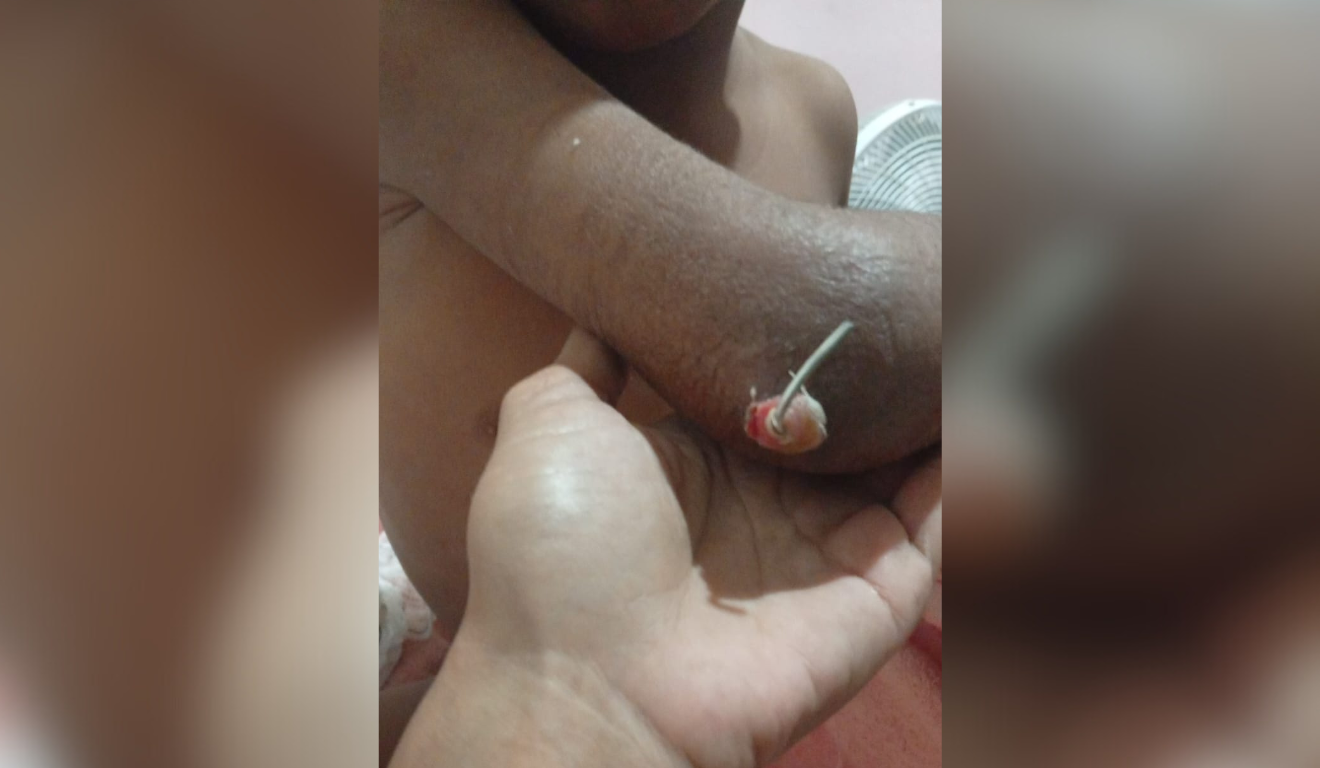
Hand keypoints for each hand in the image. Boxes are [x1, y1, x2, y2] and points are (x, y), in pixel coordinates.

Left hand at [443, 330, 939, 767]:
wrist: (585, 678)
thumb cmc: (559, 548)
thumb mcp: (550, 423)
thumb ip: (587, 367)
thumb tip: (607, 315)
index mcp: (699, 462)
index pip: (775, 391)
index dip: (813, 344)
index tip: (849, 277)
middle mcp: (767, 505)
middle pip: (847, 430)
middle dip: (888, 374)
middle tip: (926, 297)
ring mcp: (822, 554)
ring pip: (902, 472)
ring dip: (934, 410)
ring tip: (965, 329)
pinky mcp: (873, 597)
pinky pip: (934, 528)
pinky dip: (966, 471)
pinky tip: (973, 399)